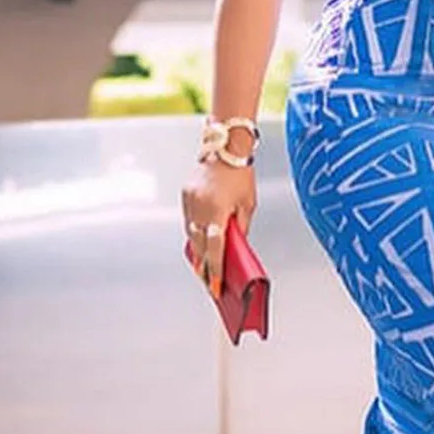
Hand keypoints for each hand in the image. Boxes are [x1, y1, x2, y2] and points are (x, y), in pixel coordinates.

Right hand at [181, 160, 255, 298]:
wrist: (224, 148)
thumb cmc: (240, 174)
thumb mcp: (248, 204)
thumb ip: (241, 227)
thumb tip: (236, 246)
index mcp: (218, 212)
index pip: (215, 249)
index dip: (216, 270)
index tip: (217, 286)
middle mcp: (200, 208)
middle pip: (199, 246)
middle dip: (204, 267)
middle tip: (209, 282)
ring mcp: (190, 202)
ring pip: (191, 235)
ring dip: (196, 252)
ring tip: (203, 269)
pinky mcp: (185, 196)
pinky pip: (188, 220)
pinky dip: (193, 233)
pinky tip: (197, 243)